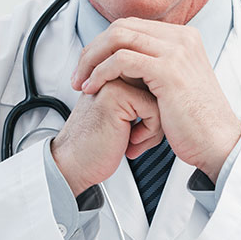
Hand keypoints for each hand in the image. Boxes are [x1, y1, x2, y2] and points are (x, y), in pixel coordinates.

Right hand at [50, 79, 164, 196]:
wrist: (74, 164)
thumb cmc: (96, 146)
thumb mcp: (120, 118)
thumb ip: (138, 100)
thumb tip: (167, 96)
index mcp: (110, 77)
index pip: (152, 84)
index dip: (152, 111)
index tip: (138, 130)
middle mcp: (110, 75)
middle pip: (158, 88)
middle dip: (156, 117)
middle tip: (140, 136)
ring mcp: (111, 82)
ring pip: (159, 98)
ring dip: (154, 126)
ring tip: (135, 140)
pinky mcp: (116, 95)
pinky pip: (154, 109)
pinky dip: (150, 131)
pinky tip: (131, 142)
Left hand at [71, 17, 240, 180]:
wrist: (218, 142)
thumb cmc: (195, 122)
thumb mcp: (176, 84)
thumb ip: (156, 66)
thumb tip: (124, 60)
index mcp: (184, 37)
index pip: (131, 26)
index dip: (104, 44)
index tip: (88, 66)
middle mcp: (182, 38)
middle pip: (121, 27)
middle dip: (93, 50)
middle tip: (78, 74)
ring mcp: (177, 51)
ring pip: (118, 39)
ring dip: (92, 60)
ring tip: (81, 83)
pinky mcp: (168, 70)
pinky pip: (122, 60)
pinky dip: (101, 72)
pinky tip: (93, 88)